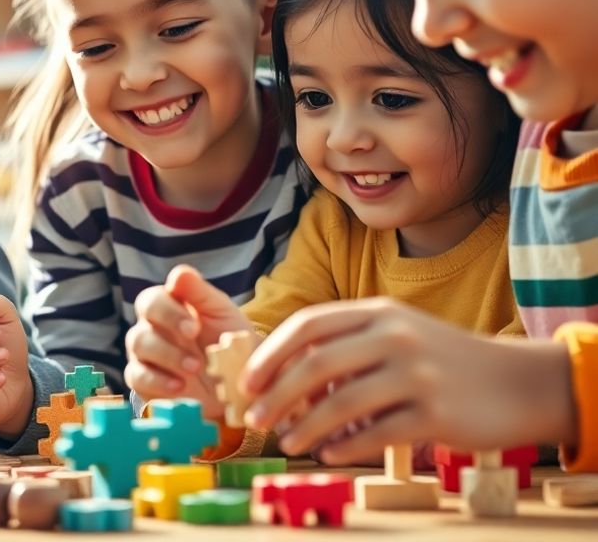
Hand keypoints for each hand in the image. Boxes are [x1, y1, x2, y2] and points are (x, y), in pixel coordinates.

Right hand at [124, 265, 251, 417]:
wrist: (238, 379)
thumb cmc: (227, 339)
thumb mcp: (221, 313)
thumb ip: (200, 292)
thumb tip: (179, 274)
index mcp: (166, 307)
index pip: (151, 301)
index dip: (168, 312)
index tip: (194, 327)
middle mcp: (149, 329)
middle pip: (140, 327)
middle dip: (167, 338)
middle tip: (194, 344)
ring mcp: (144, 356)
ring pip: (138, 349)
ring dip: (167, 357)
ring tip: (195, 368)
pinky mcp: (144, 382)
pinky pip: (137, 378)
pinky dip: (157, 381)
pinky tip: (180, 386)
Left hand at [241, 298, 576, 462]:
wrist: (519, 382)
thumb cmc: (444, 360)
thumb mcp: (397, 334)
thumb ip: (346, 345)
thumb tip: (281, 378)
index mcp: (379, 312)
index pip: (308, 325)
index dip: (270, 354)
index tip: (247, 382)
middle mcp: (396, 336)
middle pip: (316, 365)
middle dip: (277, 396)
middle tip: (256, 419)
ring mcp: (417, 374)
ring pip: (341, 404)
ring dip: (306, 428)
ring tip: (288, 443)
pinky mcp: (436, 413)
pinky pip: (376, 434)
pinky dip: (345, 447)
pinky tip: (328, 455)